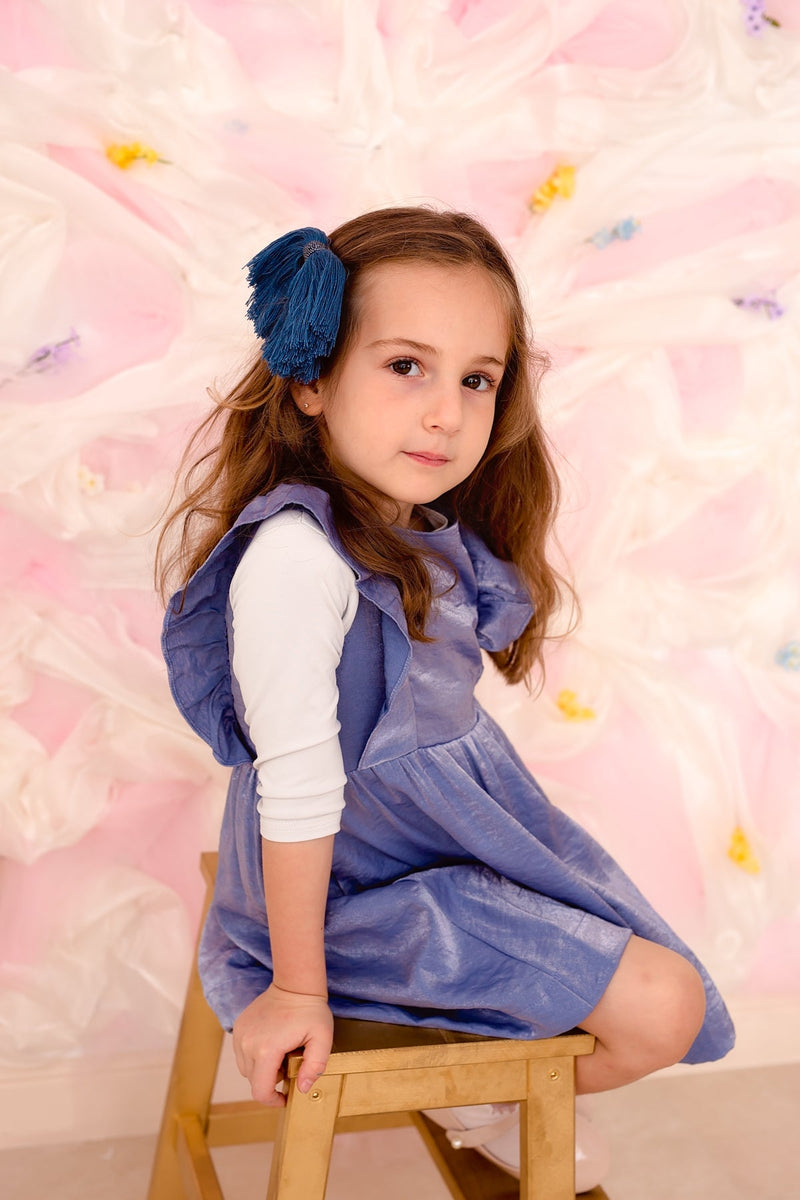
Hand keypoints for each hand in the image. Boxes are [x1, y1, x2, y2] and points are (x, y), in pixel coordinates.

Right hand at [232, 982, 333, 1105]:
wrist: (294, 984)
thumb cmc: (310, 1011)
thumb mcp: (323, 1039)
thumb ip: (315, 1067)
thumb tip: (302, 1089)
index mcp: (267, 1050)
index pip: (260, 1091)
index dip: (272, 1100)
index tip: (285, 1097)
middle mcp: (248, 1044)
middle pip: (253, 1081)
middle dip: (271, 1081)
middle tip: (289, 1066)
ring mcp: (240, 1035)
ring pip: (246, 1069)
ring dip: (261, 1069)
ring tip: (280, 1055)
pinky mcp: (238, 1027)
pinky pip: (242, 1053)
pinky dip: (254, 1056)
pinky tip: (271, 1045)